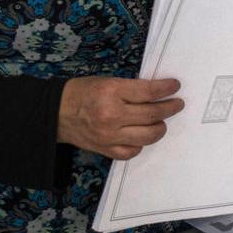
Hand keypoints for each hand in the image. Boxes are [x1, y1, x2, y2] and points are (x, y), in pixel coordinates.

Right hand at [58, 76, 184, 159]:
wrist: (55, 113)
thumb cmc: (82, 93)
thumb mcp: (107, 81)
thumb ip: (131, 88)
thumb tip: (158, 92)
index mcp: (111, 92)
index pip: (148, 92)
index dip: (167, 89)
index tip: (175, 86)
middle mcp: (111, 115)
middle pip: (152, 115)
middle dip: (170, 108)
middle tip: (177, 104)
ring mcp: (108, 135)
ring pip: (147, 136)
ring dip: (160, 128)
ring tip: (161, 121)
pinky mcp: (105, 149)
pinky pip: (132, 151)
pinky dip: (141, 144)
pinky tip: (142, 136)